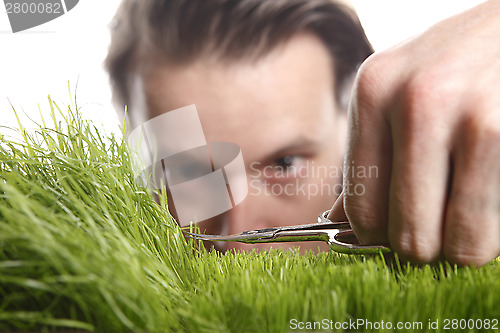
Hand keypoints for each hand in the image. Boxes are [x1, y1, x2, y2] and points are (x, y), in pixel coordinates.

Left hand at [329, 0, 499, 265]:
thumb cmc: (459, 67)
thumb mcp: (402, 93)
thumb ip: (373, 158)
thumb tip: (342, 223)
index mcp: (373, 92)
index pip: (362, 206)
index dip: (379, 237)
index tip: (399, 236)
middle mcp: (414, 101)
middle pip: (405, 232)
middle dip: (425, 246)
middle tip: (441, 229)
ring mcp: (468, 115)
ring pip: (455, 243)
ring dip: (464, 246)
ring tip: (471, 216)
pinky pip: (494, 229)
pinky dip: (493, 231)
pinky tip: (492, 197)